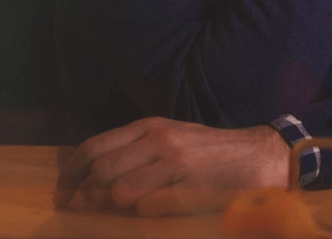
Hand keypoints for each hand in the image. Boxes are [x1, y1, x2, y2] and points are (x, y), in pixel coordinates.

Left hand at [55, 117, 288, 215]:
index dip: (71, 175)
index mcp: (151, 127)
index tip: (63, 195)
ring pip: (120, 192)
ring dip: (118, 207)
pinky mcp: (191, 187)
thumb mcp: (171, 138)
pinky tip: (158, 209)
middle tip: (88, 211)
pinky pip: (149, 207)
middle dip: (88, 197)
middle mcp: (161, 140)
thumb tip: (90, 179)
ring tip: (129, 208)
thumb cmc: (210, 152)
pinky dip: (146, 213)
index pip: (94, 148)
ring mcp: (177, 163)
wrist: (259, 156)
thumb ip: (134, 150)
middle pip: (101, 172)